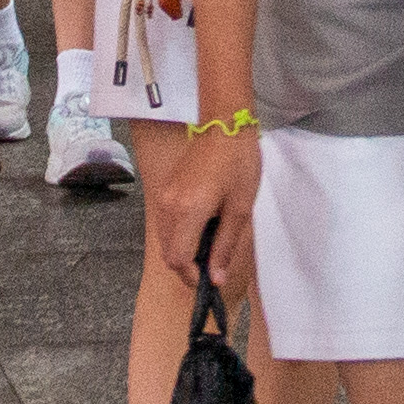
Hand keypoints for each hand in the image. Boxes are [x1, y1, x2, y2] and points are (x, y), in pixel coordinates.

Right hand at [146, 119, 259, 309]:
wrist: (225, 125)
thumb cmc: (238, 164)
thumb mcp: (239, 210)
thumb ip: (224, 246)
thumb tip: (216, 279)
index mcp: (187, 212)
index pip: (177, 260)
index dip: (192, 276)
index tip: (211, 279)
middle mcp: (168, 206)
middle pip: (168, 253)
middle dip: (187, 265)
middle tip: (213, 263)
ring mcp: (164, 197)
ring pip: (165, 239)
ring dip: (183, 249)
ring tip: (211, 242)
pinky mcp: (165, 189)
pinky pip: (167, 223)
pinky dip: (180, 233)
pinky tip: (202, 225)